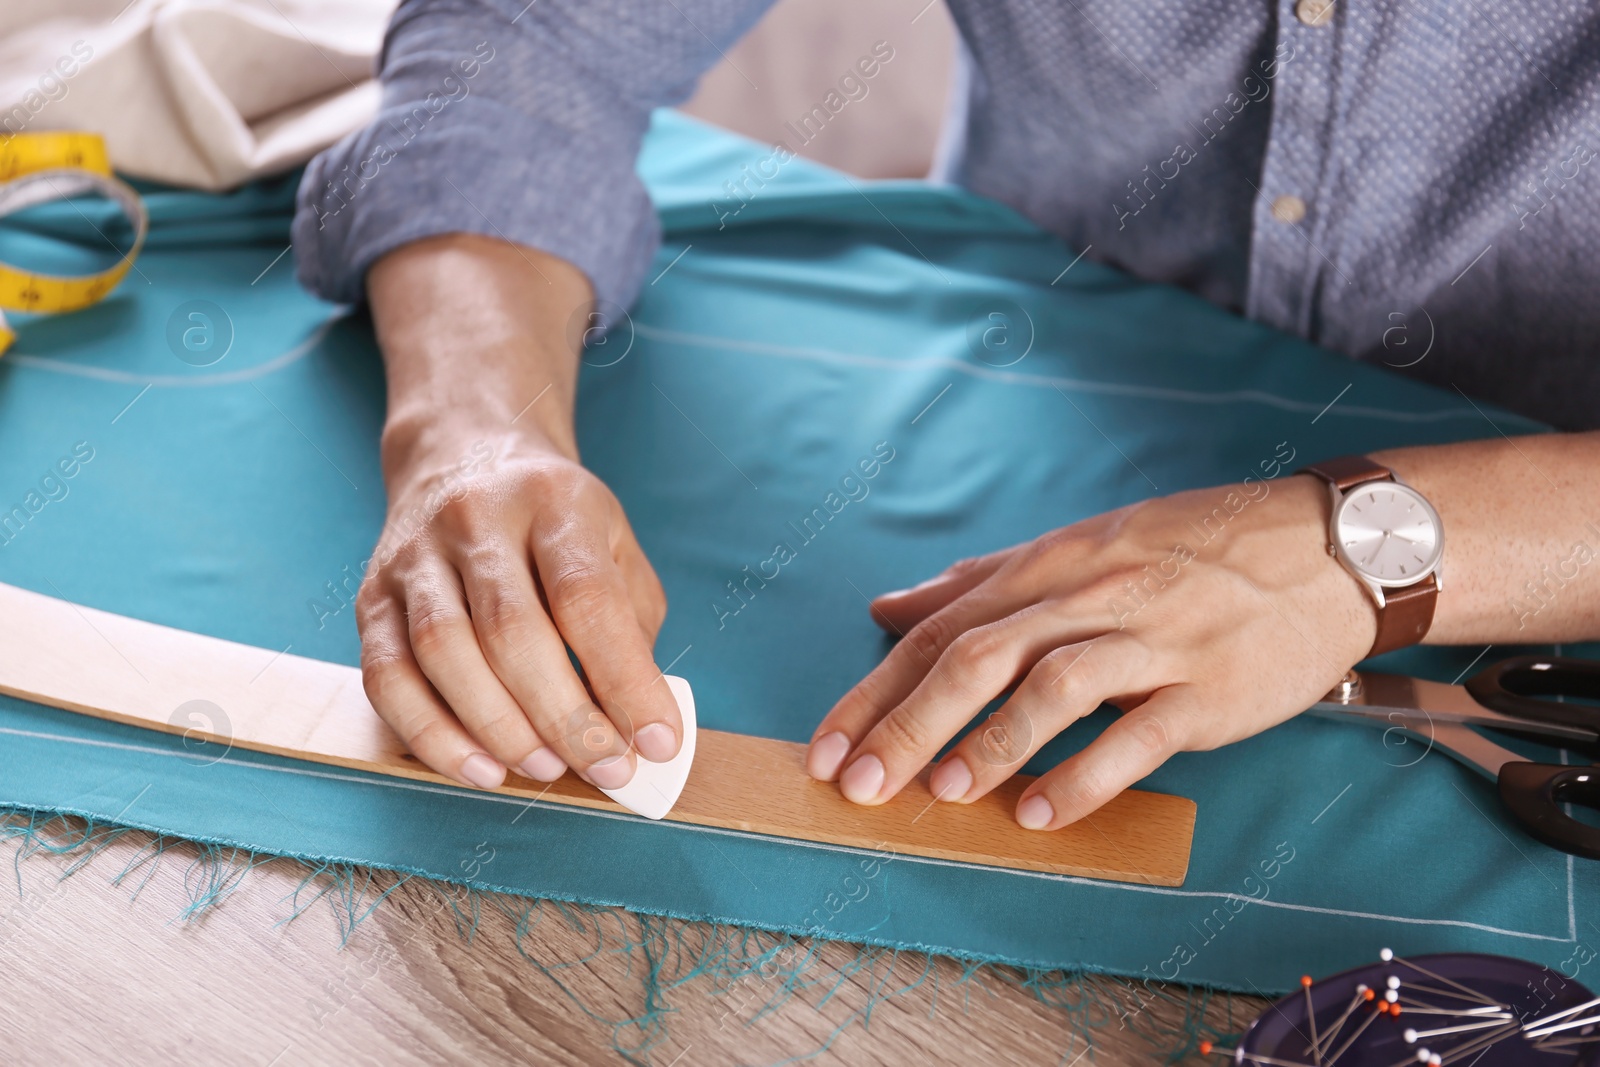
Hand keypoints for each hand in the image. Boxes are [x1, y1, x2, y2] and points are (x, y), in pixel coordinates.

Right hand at [356, 425, 679, 790]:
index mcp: (554, 502)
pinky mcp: (373, 595)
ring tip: (546, 770)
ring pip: (442, 652)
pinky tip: (479, 768)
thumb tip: (636, 725)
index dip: (624, 678)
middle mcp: (477, 520)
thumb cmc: (554, 522)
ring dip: (498, 729)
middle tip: (605, 768)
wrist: (462, 453)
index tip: (656, 741)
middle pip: (512, 631)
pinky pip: (388, 675)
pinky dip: (431, 734)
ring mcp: (416, 556)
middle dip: (564, 717)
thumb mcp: (613, 544)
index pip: (587, 597)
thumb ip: (631, 626)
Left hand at [804, 474, 1376, 828]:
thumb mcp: (1078, 548)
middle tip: (859, 784)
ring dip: (991, 743)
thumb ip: (980, 582)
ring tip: (943, 793)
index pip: (942, 628)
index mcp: (1050, 566)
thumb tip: (890, 607)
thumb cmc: (1188, 550)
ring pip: (1054, 685)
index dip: (877, 690)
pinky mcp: (1208, 689)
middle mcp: (1092, 596)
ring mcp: (1153, 641)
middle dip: (910, 723)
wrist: (1324, 550)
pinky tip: (1042, 815)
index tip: (827, 746)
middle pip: (981, 655)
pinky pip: (1138, 734)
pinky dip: (1085, 776)